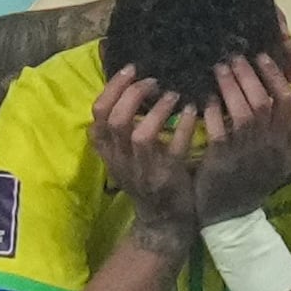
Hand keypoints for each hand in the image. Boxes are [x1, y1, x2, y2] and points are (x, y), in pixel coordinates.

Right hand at [88, 65, 200, 249]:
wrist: (164, 220)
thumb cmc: (147, 178)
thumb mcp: (124, 155)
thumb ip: (121, 127)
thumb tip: (129, 83)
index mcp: (107, 150)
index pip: (97, 113)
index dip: (113, 87)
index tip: (132, 69)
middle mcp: (120, 159)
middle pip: (114, 120)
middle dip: (134, 94)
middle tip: (154, 81)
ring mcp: (143, 171)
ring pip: (140, 135)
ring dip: (159, 110)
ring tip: (175, 95)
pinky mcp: (167, 178)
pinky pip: (174, 149)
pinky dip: (183, 127)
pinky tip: (193, 112)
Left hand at [194, 54, 290, 225]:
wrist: (232, 218)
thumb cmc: (251, 184)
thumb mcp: (278, 163)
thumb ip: (289, 141)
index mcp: (283, 142)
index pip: (288, 101)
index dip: (274, 76)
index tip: (260, 56)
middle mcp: (268, 145)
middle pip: (264, 101)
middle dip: (248, 75)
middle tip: (233, 57)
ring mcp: (246, 153)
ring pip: (242, 112)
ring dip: (229, 87)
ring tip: (218, 70)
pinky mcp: (223, 161)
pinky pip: (218, 130)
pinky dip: (212, 112)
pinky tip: (204, 101)